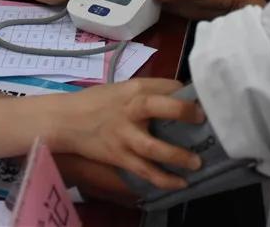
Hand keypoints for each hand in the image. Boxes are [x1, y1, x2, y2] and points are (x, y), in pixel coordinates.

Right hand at [50, 78, 204, 189]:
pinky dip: (163, 179)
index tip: (203, 103)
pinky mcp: (119, 156)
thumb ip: (149, 92)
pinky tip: (180, 183)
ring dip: (177, 156)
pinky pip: (144, 171)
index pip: (167, 85)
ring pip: (153, 148)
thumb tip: (181, 98)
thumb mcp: (123, 89)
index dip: (187, 94)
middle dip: (183, 112)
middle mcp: (130, 109)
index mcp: (134, 89)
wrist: (66, 120)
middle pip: (158, 107)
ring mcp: (124, 135)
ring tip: (197, 163)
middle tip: (203, 120)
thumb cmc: (98, 102)